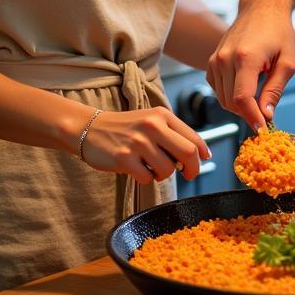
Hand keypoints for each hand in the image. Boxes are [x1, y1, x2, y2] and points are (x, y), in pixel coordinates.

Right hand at [79, 107, 210, 183]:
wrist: (90, 129)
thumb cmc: (126, 128)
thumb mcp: (152, 121)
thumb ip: (174, 134)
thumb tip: (201, 154)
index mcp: (162, 115)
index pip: (193, 137)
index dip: (202, 153)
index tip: (204, 161)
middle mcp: (152, 126)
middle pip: (187, 153)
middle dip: (193, 169)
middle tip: (189, 174)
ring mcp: (137, 142)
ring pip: (168, 169)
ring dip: (163, 174)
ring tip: (152, 167)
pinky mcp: (124, 158)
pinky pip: (147, 178)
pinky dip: (146, 179)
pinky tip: (137, 170)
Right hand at [206, 0, 294, 131]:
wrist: (261, 8)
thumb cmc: (278, 32)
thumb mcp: (287, 62)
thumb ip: (275, 90)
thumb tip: (265, 116)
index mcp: (246, 58)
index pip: (242, 99)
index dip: (251, 118)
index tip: (262, 129)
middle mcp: (225, 58)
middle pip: (231, 102)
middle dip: (248, 113)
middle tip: (266, 111)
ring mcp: (215, 59)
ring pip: (222, 98)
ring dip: (240, 104)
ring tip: (258, 92)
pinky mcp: (211, 61)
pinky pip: (217, 89)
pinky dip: (230, 94)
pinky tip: (246, 84)